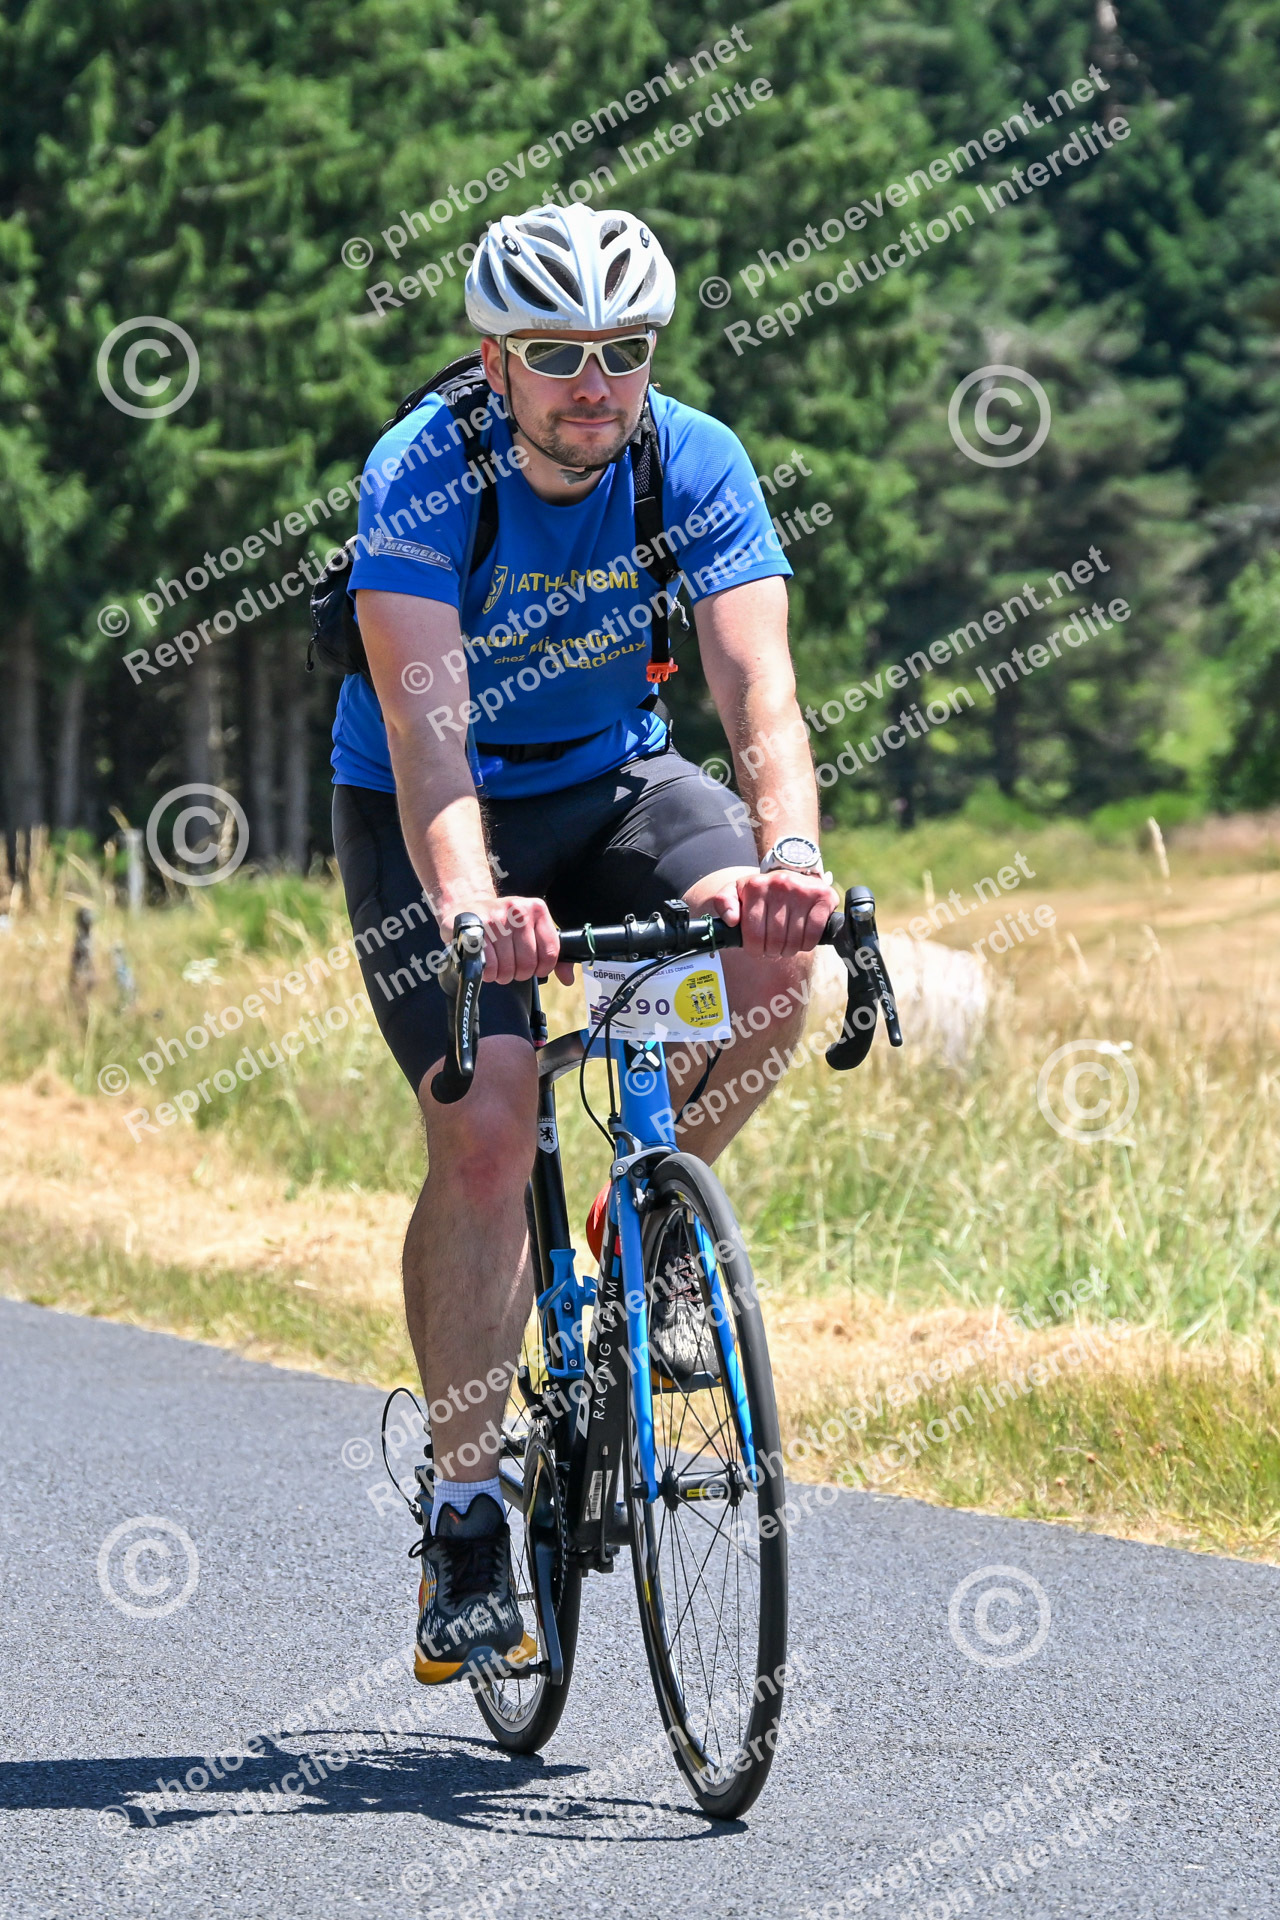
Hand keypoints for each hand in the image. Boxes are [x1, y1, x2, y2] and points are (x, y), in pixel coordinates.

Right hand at [442, 895, 574, 985]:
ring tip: (497, 965)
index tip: (534, 969)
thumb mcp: (530, 928)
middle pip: (528, 963)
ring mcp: (496, 918)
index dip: (542, 968)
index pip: (550, 952)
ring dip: (502, 975)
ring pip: (508, 967)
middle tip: (511, 967)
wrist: (467, 905)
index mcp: (537, 909)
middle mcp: (518, 910)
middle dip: (519, 973)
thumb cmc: (503, 922)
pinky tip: (487, 965)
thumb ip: (550, 952)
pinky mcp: (476, 930)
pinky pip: (489, 967)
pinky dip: (489, 974)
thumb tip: (568, 979)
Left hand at [706, 869, 839, 957]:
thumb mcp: (737, 891)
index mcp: (756, 886)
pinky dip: (807, 944)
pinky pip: (813, 934)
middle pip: (775, 940)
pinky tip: (801, 940)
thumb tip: (731, 920)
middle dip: (773, 951)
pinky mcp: (822, 897)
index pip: (754, 934)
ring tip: (786, 945)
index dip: (755, 950)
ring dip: (789, 950)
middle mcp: (779, 885)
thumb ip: (725, 903)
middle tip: (773, 949)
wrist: (794, 871)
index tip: (757, 949)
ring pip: (794, 940)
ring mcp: (802, 890)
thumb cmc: (763, 890)